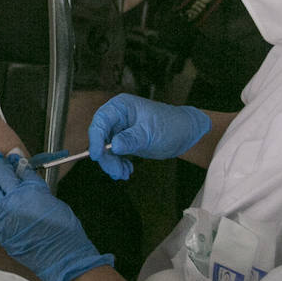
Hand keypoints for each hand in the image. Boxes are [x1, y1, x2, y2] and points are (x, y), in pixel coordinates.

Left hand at [0, 153, 111, 280]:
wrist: (62, 257)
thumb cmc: (64, 231)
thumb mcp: (53, 201)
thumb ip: (36, 188)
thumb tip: (25, 177)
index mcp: (32, 190)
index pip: (19, 168)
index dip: (15, 161)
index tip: (13, 159)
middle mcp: (14, 201)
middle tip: (0, 164)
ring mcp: (4, 217)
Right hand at [87, 94, 210, 180]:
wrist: (185, 134)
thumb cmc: (171, 125)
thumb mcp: (151, 133)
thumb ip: (132, 139)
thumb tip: (114, 146)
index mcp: (121, 107)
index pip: (100, 121)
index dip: (95, 138)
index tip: (97, 155)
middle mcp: (118, 118)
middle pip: (100, 138)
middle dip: (107, 157)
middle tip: (116, 171)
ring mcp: (120, 131)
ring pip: (106, 150)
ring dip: (113, 164)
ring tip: (123, 174)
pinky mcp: (125, 143)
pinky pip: (115, 155)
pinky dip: (119, 165)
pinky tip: (127, 171)